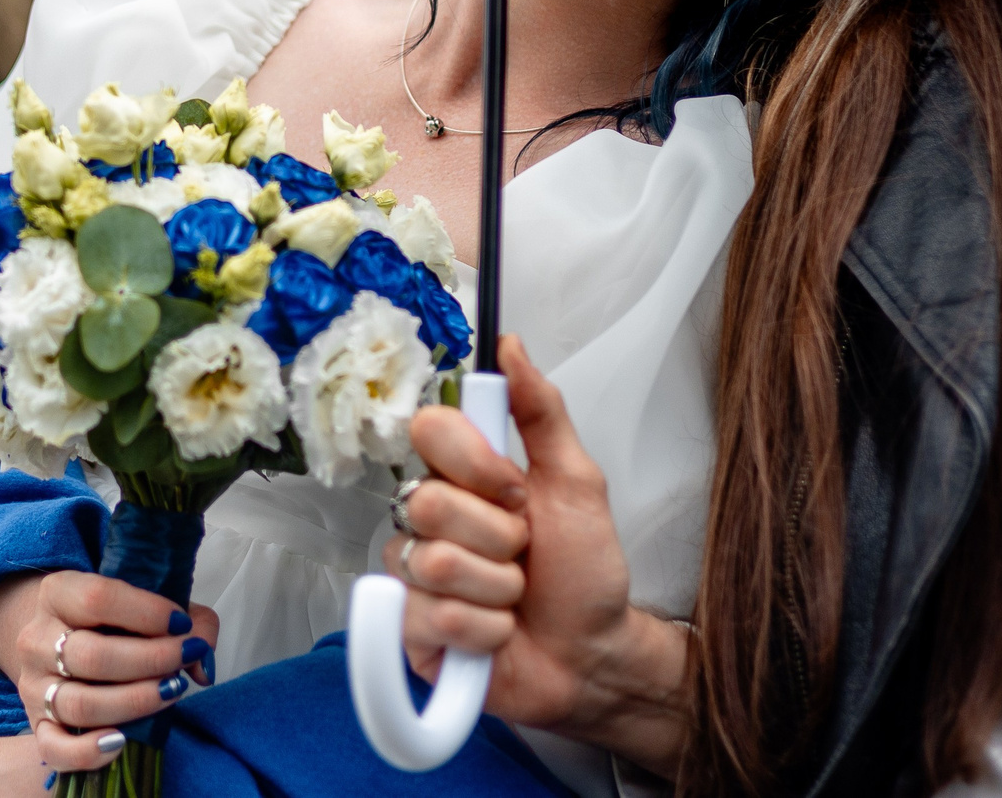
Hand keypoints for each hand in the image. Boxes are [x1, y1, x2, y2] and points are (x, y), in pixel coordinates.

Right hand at [0, 569, 218, 773]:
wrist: (60, 639)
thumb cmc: (113, 619)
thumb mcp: (147, 602)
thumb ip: (189, 620)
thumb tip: (202, 662)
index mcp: (58, 593)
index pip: (97, 598)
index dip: (147, 613)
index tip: (181, 625)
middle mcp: (37, 638)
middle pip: (92, 656)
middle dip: (150, 660)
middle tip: (184, 657)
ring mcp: (33, 685)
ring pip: (81, 704)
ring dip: (135, 702)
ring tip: (170, 691)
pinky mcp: (37, 723)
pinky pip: (55, 748)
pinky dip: (88, 751)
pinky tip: (121, 741)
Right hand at [389, 337, 691, 773]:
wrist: (593, 655)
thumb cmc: (584, 572)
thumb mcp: (576, 481)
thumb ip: (541, 411)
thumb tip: (511, 345)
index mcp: (460, 476)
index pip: (429, 430)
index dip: (476, 465)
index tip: (516, 491)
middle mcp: (426, 520)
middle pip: (428, 502)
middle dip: (498, 536)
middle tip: (522, 553)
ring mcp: (413, 575)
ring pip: (434, 564)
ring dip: (497, 588)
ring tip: (513, 598)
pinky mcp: (408, 631)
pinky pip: (436, 617)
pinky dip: (486, 631)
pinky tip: (497, 634)